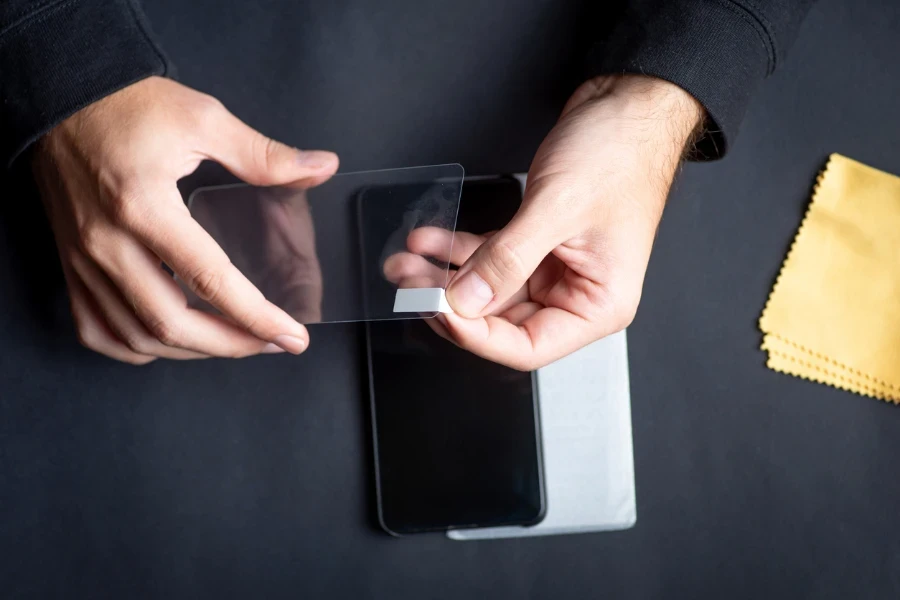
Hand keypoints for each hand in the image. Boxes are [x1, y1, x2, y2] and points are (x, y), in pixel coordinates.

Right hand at [33, 76, 338, 363]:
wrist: (63, 96)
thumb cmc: (128, 106)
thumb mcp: (204, 119)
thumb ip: (264, 155)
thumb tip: (319, 168)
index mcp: (144, 207)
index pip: (210, 280)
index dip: (257, 316)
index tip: (292, 336)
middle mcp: (108, 243)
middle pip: (171, 325)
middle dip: (231, 345)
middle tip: (272, 344)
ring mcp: (84, 260)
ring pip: (136, 336)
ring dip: (191, 352)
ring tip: (234, 343)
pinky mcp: (71, 265)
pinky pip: (97, 330)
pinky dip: (136, 348)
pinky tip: (170, 343)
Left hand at [393, 75, 701, 369]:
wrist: (627, 106)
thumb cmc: (620, 153)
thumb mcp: (557, 209)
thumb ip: (507, 259)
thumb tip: (465, 300)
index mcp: (598, 305)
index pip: (527, 346)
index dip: (477, 335)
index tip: (439, 310)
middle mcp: (577, 294)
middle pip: (500, 320)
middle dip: (450, 302)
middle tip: (411, 284)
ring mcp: (554, 269)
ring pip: (487, 289)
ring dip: (445, 275)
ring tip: (408, 261)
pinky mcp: (535, 244)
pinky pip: (489, 257)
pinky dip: (458, 250)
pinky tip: (430, 241)